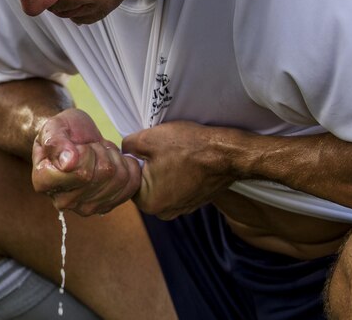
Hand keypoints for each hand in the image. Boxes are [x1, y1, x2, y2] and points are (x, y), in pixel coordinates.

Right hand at [32, 109, 141, 215]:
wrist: (73, 139)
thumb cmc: (62, 132)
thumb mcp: (54, 127)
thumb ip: (56, 142)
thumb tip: (68, 163)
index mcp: (44, 182)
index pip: (82, 172)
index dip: (86, 152)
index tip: (77, 146)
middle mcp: (62, 201)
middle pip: (103, 174)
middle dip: (101, 152)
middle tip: (89, 147)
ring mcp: (86, 207)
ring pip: (119, 178)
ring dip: (113, 157)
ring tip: (99, 153)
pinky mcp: (106, 206)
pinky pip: (131, 184)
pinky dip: (127, 166)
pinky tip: (113, 161)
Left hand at [122, 120, 237, 219]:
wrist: (227, 154)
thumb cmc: (188, 147)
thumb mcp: (147, 138)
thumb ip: (126, 146)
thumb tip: (124, 151)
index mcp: (148, 203)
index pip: (128, 179)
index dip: (135, 160)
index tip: (147, 148)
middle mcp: (164, 212)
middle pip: (144, 183)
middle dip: (149, 165)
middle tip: (160, 148)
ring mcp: (182, 208)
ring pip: (161, 182)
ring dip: (164, 168)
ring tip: (175, 153)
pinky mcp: (195, 201)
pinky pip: (177, 184)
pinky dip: (178, 172)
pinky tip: (186, 159)